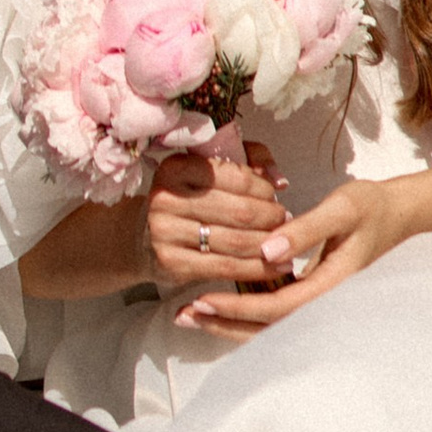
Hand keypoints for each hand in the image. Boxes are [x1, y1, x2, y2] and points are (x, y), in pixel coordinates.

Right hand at [144, 141, 286, 297]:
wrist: (145, 238)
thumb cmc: (188, 200)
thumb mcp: (211, 170)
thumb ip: (250, 162)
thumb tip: (280, 181)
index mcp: (177, 167)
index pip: (235, 176)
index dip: (263, 188)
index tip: (275, 197)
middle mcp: (166, 198)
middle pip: (239, 211)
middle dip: (271, 218)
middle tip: (285, 222)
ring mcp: (166, 232)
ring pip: (236, 242)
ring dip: (268, 245)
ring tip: (286, 245)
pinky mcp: (172, 264)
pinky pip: (226, 268)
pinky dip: (257, 269)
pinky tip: (275, 267)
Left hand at [178, 176, 402, 338]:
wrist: (397, 214)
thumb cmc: (370, 207)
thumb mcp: (341, 208)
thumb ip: (305, 231)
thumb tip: (267, 252)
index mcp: (332, 285)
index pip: (278, 307)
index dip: (238, 307)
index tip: (203, 298)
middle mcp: (325, 303)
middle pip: (269, 328)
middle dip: (225, 324)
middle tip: (183, 316)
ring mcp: (319, 302)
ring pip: (270, 327)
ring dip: (230, 323)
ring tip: (191, 316)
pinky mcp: (312, 295)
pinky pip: (276, 314)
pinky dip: (245, 314)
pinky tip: (220, 307)